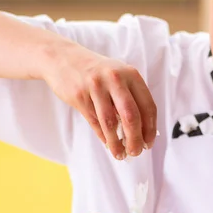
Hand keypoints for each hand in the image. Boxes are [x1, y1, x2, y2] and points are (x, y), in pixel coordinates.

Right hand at [43, 43, 156, 159]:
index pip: (148, 105)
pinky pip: (94, 122)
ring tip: (120, 154)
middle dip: (135, 139)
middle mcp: (115, 78)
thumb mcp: (117, 76)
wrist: (63, 58)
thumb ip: (130, 97)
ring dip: (117, 143)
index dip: (150, 128)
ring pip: (110, 122)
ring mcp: (96, 87)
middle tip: (136, 152)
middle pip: (131, 116)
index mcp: (130, 74)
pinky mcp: (79, 96)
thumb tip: (142, 130)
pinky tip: (108, 143)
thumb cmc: (95, 72)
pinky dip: (103, 136)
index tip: (149, 143)